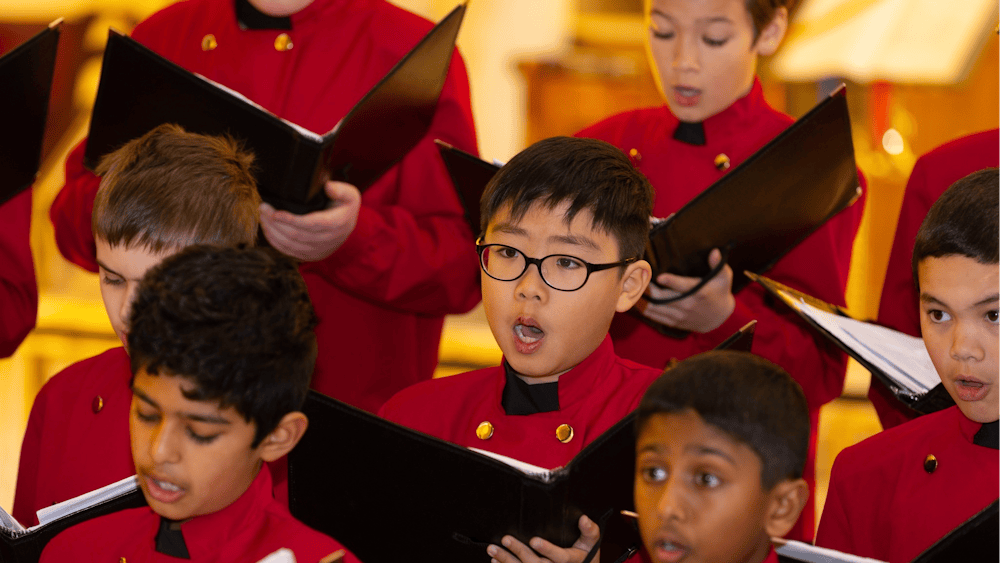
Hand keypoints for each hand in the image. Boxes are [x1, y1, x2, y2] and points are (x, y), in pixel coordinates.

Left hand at [259, 180, 361, 261]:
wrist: (348, 228)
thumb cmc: (345, 207)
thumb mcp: (350, 195)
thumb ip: (341, 189)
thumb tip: (327, 186)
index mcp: (336, 224)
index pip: (310, 224)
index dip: (290, 219)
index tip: (275, 212)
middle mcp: (327, 240)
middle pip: (296, 235)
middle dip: (275, 222)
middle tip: (262, 208)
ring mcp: (318, 250)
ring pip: (289, 244)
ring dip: (272, 231)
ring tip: (262, 216)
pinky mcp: (310, 256)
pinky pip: (288, 251)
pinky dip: (274, 241)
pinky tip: (267, 229)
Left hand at [486, 515, 600, 562]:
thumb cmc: (586, 558)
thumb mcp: (591, 544)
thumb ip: (590, 531)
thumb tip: (583, 518)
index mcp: (571, 561)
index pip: (559, 557)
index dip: (547, 549)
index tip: (534, 540)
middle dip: (519, 552)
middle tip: (506, 539)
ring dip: (506, 560)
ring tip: (492, 549)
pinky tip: (495, 561)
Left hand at [635, 248, 734, 332]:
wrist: (720, 319)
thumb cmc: (720, 292)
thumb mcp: (724, 277)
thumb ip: (717, 264)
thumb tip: (714, 251)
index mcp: (699, 292)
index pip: (683, 286)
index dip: (671, 282)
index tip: (660, 277)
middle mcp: (687, 305)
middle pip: (663, 298)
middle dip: (647, 290)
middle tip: (634, 279)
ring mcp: (680, 315)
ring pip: (656, 309)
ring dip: (642, 301)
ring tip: (628, 291)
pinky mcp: (674, 322)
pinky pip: (656, 317)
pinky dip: (644, 311)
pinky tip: (634, 302)